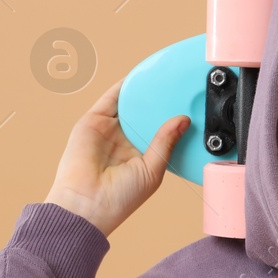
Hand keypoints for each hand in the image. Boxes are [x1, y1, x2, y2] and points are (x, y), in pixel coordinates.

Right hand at [44, 77, 189, 237]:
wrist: (87, 203)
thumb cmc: (120, 198)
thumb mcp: (153, 170)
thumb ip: (166, 143)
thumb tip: (184, 120)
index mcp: (140, 156)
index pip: (159, 131)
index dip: (172, 119)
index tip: (190, 106)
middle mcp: (124, 142)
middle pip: (144, 114)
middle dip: (159, 101)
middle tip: (180, 87)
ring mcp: (108, 130)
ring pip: (128, 103)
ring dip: (142, 90)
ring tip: (163, 74)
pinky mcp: (94, 121)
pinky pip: (110, 98)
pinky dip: (123, 86)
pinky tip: (138, 75)